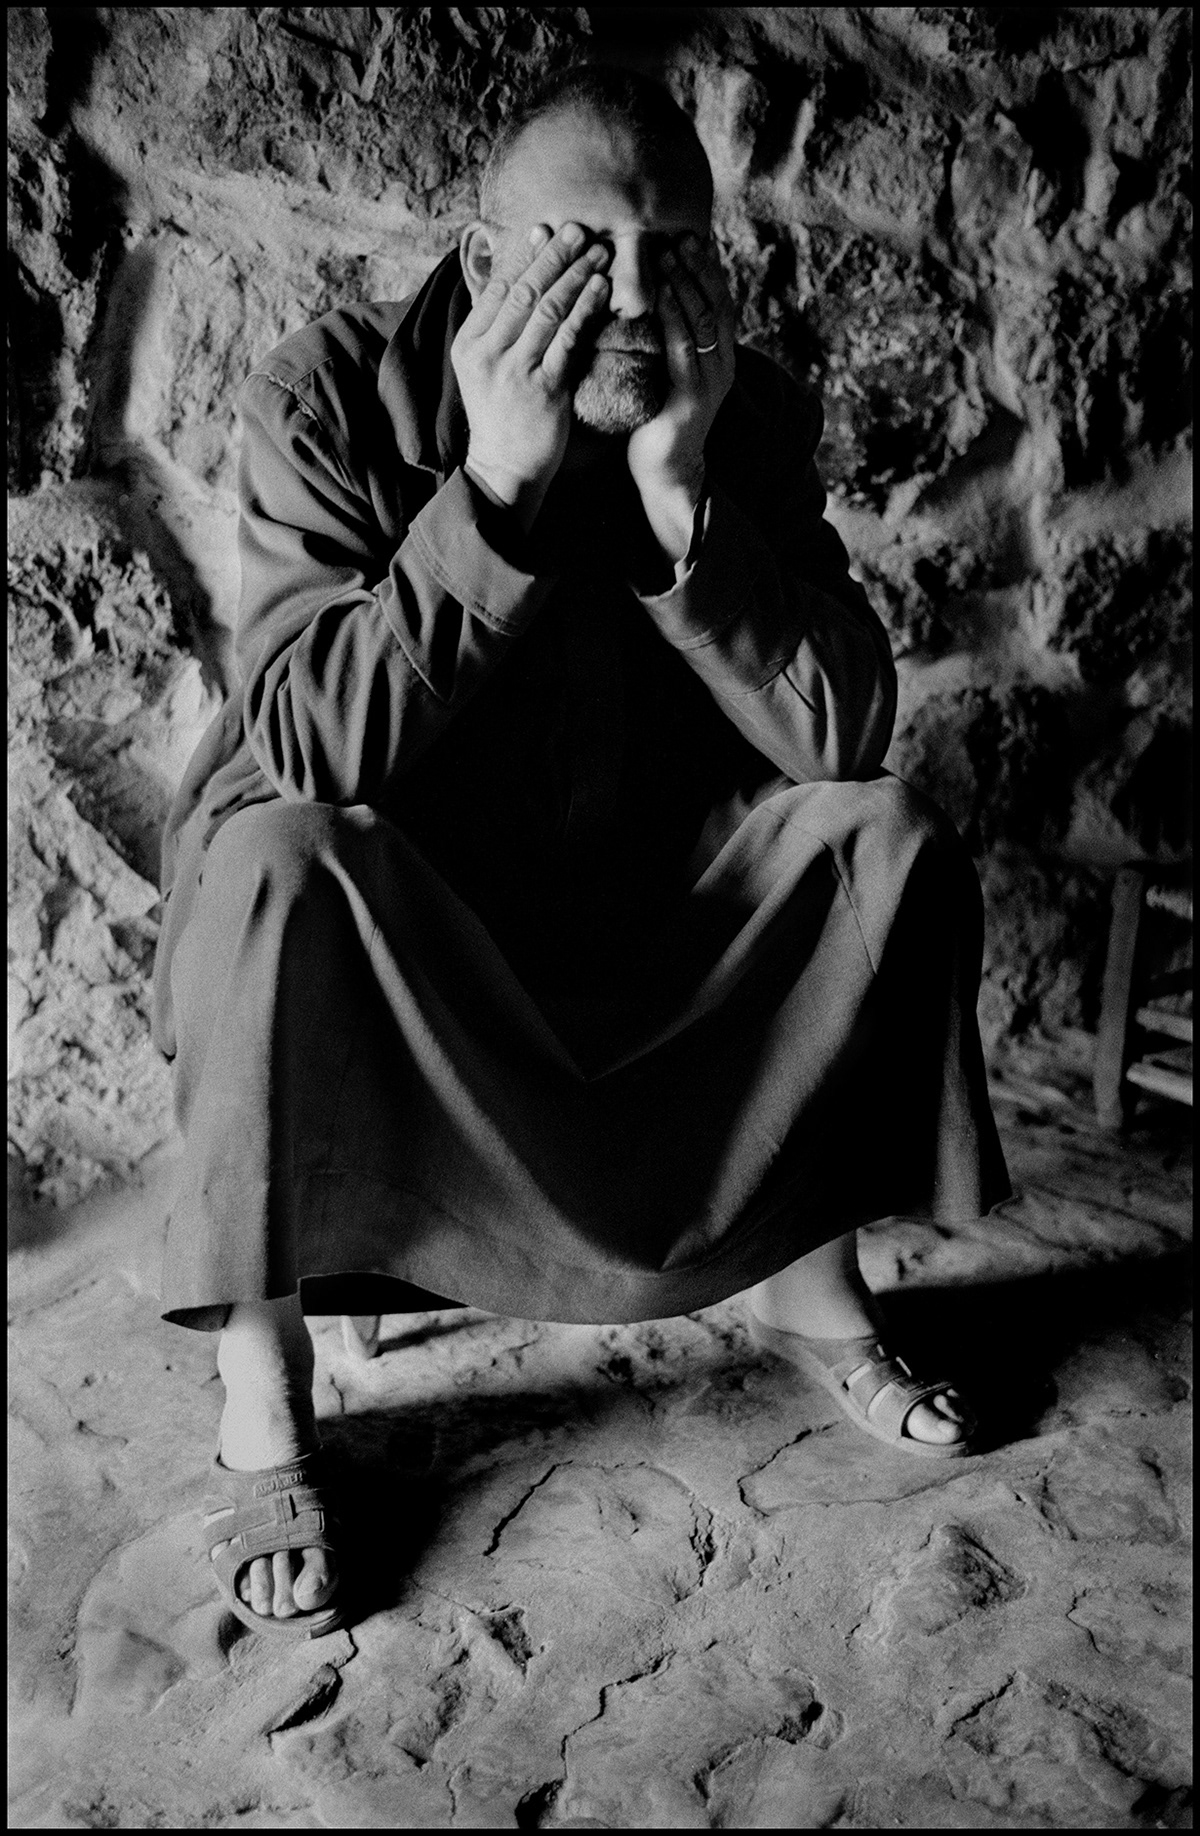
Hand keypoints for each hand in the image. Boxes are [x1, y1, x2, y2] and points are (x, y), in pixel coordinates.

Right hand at [452, 223, 611, 528]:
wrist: (505, 468)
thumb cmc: (501, 416)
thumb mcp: (484, 368)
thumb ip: (496, 328)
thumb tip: (515, 279)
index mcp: (469, 343)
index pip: (498, 286)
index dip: (524, 254)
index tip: (546, 228)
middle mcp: (486, 353)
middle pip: (523, 290)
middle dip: (553, 255)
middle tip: (578, 227)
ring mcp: (514, 371)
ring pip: (546, 309)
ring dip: (575, 274)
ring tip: (598, 251)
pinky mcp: (543, 389)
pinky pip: (568, 339)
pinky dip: (585, 309)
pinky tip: (601, 289)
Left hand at [627, 233, 736, 564]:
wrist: (664, 471)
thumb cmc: (656, 418)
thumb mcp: (664, 370)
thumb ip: (666, 338)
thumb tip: (646, 296)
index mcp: (719, 355)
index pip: (719, 299)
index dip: (706, 267)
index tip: (688, 236)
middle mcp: (722, 363)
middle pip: (717, 301)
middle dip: (698, 266)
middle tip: (678, 234)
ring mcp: (711, 380)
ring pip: (704, 318)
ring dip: (685, 282)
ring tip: (667, 253)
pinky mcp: (693, 397)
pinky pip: (684, 347)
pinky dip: (672, 316)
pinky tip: (658, 294)